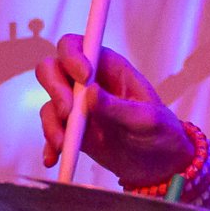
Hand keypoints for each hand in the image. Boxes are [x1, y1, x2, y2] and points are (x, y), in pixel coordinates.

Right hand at [34, 35, 192, 186]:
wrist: (158, 164)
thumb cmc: (160, 132)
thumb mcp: (147, 120)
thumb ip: (119, 108)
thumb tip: (91, 93)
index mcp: (109, 67)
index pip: (79, 46)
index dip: (73, 55)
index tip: (83, 77)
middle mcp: (88, 82)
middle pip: (53, 69)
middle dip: (54, 88)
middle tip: (67, 112)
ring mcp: (77, 106)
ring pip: (50, 102)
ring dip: (52, 122)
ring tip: (64, 144)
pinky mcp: (72, 130)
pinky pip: (52, 131)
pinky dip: (49, 144)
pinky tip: (54, 158)